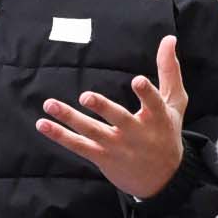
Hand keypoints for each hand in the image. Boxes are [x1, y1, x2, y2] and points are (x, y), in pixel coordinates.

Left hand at [36, 33, 187, 198]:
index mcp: (157, 118)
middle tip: (86, 97)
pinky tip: (43, 124)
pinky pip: (78, 146)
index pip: (153, 103)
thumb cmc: (167, 133)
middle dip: (103, 108)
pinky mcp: (102, 157)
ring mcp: (117, 146)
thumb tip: (169, 37)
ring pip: (91, 132)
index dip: (146, 93)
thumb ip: (170, 70)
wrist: (164, 179)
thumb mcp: (175, 103)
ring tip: (50, 105)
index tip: (137, 81)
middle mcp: (136, 133)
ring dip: (69, 118)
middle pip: (118, 119)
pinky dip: (59, 135)